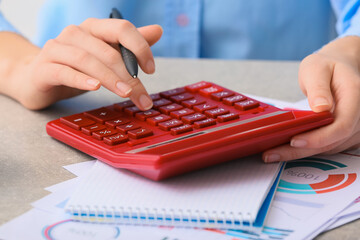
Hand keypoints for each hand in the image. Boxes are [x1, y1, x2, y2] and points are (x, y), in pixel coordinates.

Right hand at [8, 18, 161, 109]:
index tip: (151, 69)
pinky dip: (81, 80)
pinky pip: (64, 71)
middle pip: (108, 51)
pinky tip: (95, 88)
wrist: (37, 78)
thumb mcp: (106, 56)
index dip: (140, 47)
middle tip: (142, 95)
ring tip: (126, 94)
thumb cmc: (77, 67)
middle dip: (129, 75)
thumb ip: (130, 45)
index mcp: (94, 28)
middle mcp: (75, 33)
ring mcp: (57, 48)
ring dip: (110, 79)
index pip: (121, 28)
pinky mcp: (44, 67)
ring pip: (87, 60)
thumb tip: (158, 30)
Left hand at [263, 36, 359, 161]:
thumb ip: (318, 87)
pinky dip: (308, 148)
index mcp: (355, 96)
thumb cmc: (327, 66)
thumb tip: (321, 108)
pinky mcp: (347, 134)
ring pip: (329, 148)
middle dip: (300, 151)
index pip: (341, 125)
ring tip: (273, 153)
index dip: (318, 137)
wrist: (339, 67)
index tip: (294, 141)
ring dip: (301, 153)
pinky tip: (287, 149)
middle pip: (333, 141)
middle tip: (271, 154)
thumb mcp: (316, 69)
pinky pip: (328, 146)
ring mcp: (356, 127)